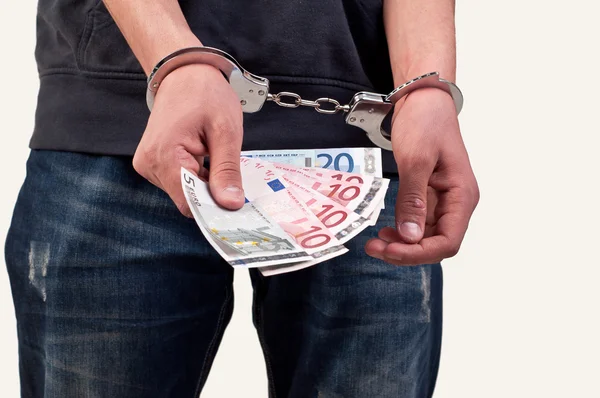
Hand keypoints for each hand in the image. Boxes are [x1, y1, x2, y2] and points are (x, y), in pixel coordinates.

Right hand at [133, 63, 244, 216]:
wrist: (184, 73)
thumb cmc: (205, 94)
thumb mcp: (225, 131)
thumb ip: (226, 170)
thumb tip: (231, 205)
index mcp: (164, 156)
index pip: (190, 204)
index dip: (215, 206)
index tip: (236, 203)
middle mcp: (149, 165)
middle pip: (188, 199)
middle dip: (212, 190)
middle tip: (228, 168)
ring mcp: (148, 164)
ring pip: (185, 192)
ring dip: (205, 181)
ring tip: (211, 152)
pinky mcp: (152, 163)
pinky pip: (180, 181)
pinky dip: (197, 174)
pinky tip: (203, 154)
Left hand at [365, 88, 478, 264]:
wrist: (422, 99)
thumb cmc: (425, 123)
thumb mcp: (416, 161)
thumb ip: (413, 200)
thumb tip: (410, 237)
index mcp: (462, 196)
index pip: (447, 242)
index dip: (419, 253)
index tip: (390, 250)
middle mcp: (456, 203)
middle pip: (436, 244)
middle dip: (406, 251)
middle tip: (374, 247)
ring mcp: (442, 200)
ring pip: (425, 237)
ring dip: (401, 244)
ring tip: (375, 242)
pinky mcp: (428, 195)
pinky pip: (417, 223)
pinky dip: (401, 230)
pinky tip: (385, 230)